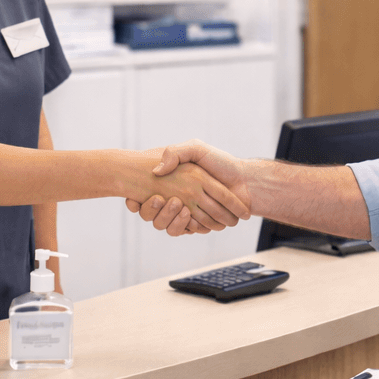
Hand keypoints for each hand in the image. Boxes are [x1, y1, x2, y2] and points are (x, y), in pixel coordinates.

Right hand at [125, 141, 250, 236]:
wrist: (246, 180)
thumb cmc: (221, 162)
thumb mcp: (195, 149)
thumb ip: (175, 152)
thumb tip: (157, 170)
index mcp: (174, 182)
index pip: (147, 195)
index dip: (136, 201)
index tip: (132, 201)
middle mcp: (179, 198)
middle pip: (154, 213)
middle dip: (151, 210)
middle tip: (156, 199)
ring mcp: (189, 212)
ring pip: (168, 224)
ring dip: (169, 218)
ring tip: (178, 205)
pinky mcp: (199, 223)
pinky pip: (186, 230)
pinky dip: (186, 226)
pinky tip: (188, 215)